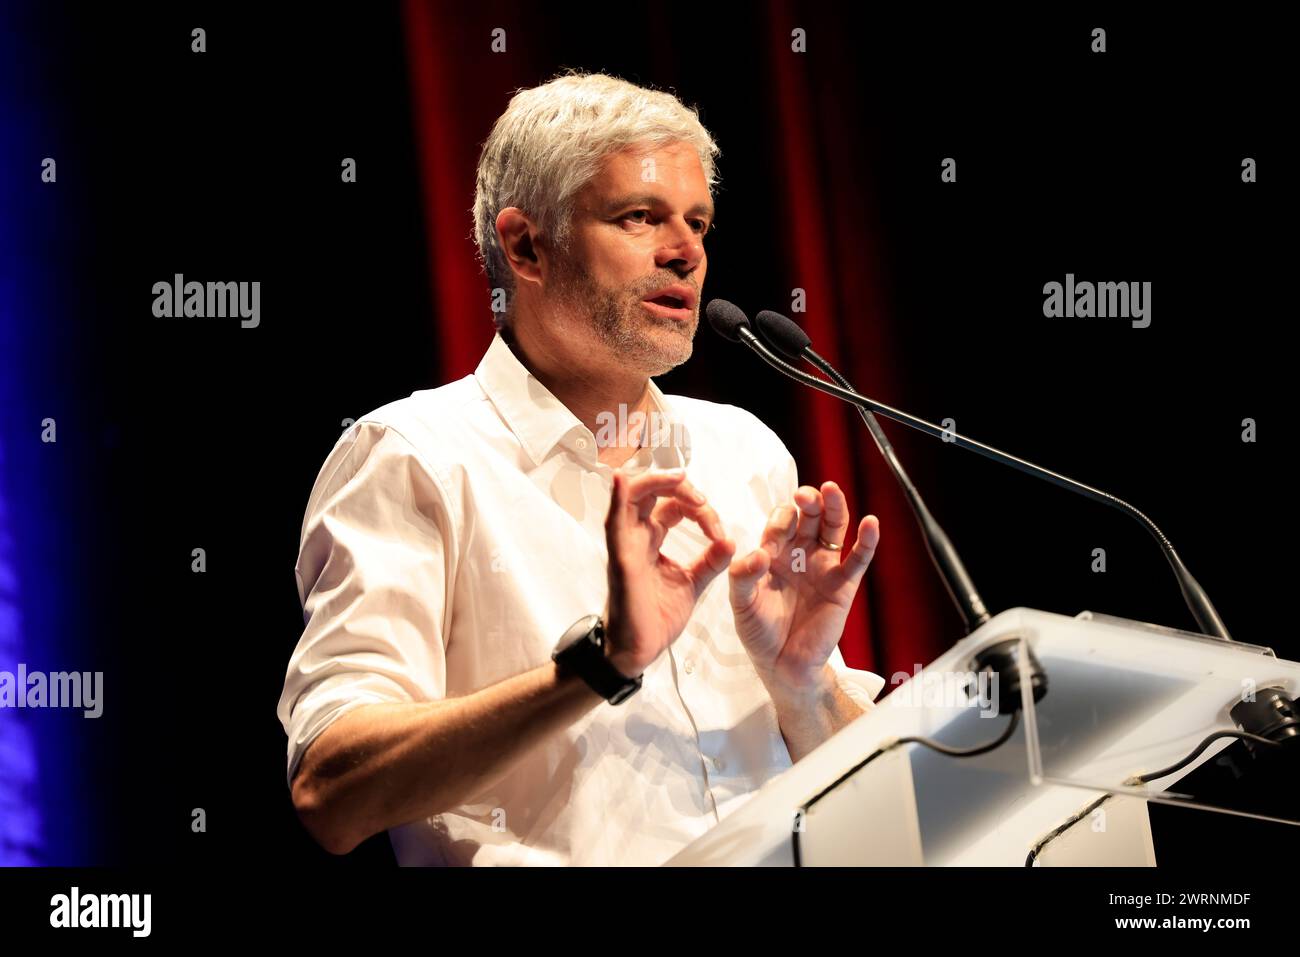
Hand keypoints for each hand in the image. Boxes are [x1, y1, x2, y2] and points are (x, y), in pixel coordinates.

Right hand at [603, 468, 735, 677]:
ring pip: (632, 496)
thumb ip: (710, 561)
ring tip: (681, 481)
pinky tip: (621, 479)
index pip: (673, 506)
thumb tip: (730, 540)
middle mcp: (636, 537)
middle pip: (652, 492)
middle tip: (704, 502)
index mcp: (652, 540)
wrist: (639, 651)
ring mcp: (625, 545)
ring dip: (657, 482)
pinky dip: (617, 498)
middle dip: (680, 488)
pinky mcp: (621, 558)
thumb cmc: (657, 618)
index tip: (720, 532)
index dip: (699, 509)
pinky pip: (614, 521)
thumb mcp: (692, 583)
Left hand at [728, 481, 878, 696]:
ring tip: (831, 491)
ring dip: (835, 508)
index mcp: (774, 552)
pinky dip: (867, 541)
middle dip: (808, 502)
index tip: (771, 543)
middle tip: (805, 496)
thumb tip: (759, 554)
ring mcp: (823, 566)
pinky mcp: (843, 585)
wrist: (782, 666)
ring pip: (834, 528)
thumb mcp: (741, 604)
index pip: (780, 522)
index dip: (778, 523)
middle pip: (809, 516)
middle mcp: (800, 553)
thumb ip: (742, 577)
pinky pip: (858, 559)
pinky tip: (871, 523)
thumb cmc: (759, 632)